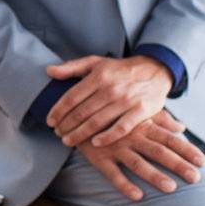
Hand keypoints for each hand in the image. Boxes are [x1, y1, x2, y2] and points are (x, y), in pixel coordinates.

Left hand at [45, 55, 171, 146]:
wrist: (155, 70)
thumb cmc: (120, 69)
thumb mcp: (96, 62)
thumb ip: (72, 67)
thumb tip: (49, 71)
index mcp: (98, 76)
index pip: (72, 96)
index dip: (58, 111)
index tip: (50, 121)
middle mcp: (111, 88)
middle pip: (82, 112)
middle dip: (66, 125)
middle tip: (57, 133)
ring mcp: (126, 100)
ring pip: (97, 121)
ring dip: (80, 134)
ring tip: (68, 140)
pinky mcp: (140, 111)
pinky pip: (121, 128)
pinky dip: (107, 137)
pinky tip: (95, 143)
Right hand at [78, 109, 204, 201]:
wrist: (77, 111)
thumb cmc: (112, 113)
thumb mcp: (136, 113)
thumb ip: (161, 120)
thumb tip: (182, 128)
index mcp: (143, 125)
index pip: (170, 138)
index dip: (186, 149)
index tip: (203, 161)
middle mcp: (132, 136)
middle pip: (159, 151)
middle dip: (178, 165)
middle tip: (196, 178)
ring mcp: (115, 147)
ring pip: (138, 163)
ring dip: (154, 175)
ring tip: (171, 188)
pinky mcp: (99, 157)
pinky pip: (113, 174)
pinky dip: (124, 185)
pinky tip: (137, 196)